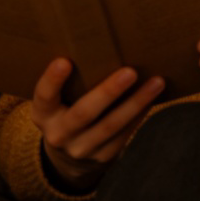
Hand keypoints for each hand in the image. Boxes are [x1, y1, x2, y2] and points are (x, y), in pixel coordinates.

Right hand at [31, 58, 163, 191]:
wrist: (68, 156)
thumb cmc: (64, 110)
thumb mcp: (54, 100)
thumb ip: (67, 81)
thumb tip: (96, 44)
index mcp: (43, 114)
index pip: (44, 96)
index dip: (53, 80)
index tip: (64, 60)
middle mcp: (59, 134)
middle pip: (84, 113)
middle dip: (108, 92)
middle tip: (130, 72)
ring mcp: (82, 149)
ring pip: (111, 125)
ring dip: (136, 102)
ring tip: (156, 82)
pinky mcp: (103, 156)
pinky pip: (124, 134)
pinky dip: (139, 114)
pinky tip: (152, 98)